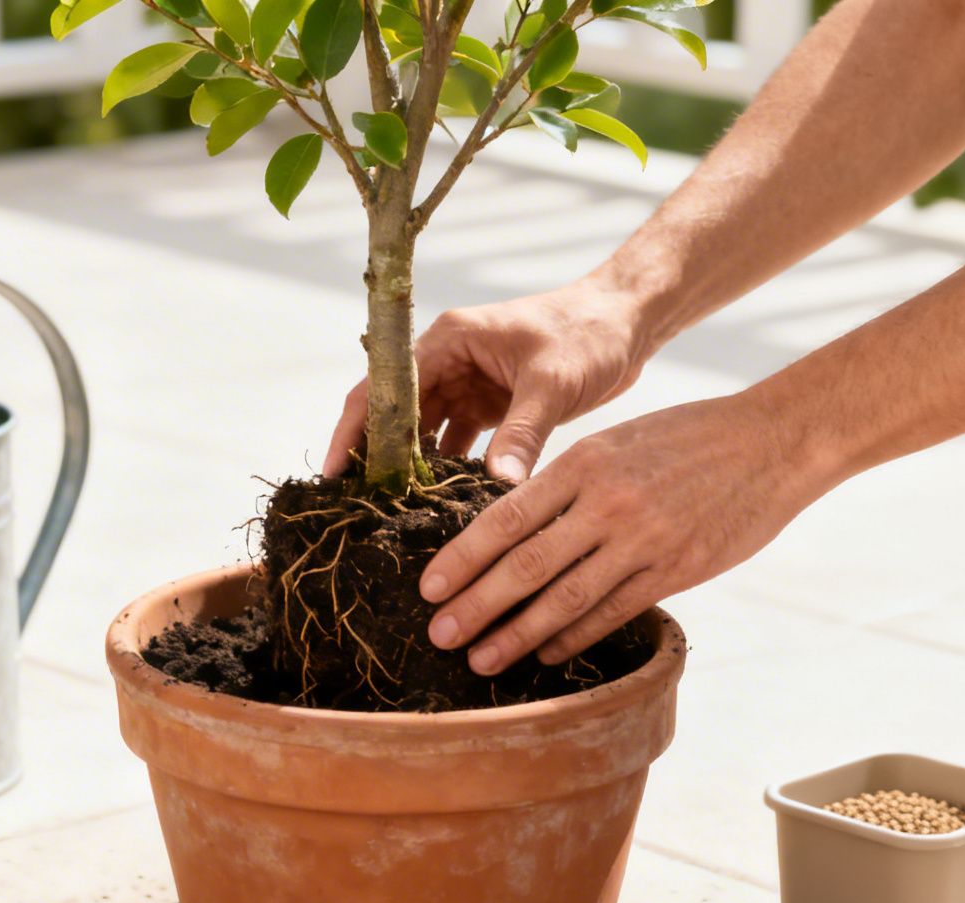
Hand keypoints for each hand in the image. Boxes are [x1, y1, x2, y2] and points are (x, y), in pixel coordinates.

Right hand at [324, 282, 649, 480]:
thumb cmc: (589, 332)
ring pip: (424, 435)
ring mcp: (468, 386)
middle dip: (377, 460)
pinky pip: (457, 445)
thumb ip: (523, 432)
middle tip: (359, 510)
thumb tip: (498, 485)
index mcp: (448, 340)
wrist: (629, 322)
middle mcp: (448, 362)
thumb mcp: (552, 381)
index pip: (385, 389)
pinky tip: (442, 508)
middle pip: (396, 416)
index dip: (354, 431)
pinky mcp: (491, 408)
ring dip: (413, 471)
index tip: (335, 475)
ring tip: (394, 518)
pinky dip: (450, 473)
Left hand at [418, 392, 837, 673]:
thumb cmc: (688, 437)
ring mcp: (643, 541)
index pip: (505, 519)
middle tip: (439, 636)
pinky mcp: (676, 570)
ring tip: (482, 658)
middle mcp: (607, 504)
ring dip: (517, 634)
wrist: (772, 443)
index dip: (462, 559)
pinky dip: (573, 636)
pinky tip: (546, 652)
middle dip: (476, 606)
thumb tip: (513, 529)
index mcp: (583, 464)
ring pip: (565, 599)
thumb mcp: (617, 441)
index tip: (428, 588)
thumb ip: (567, 483)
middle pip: (525, 566)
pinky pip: (612, 612)